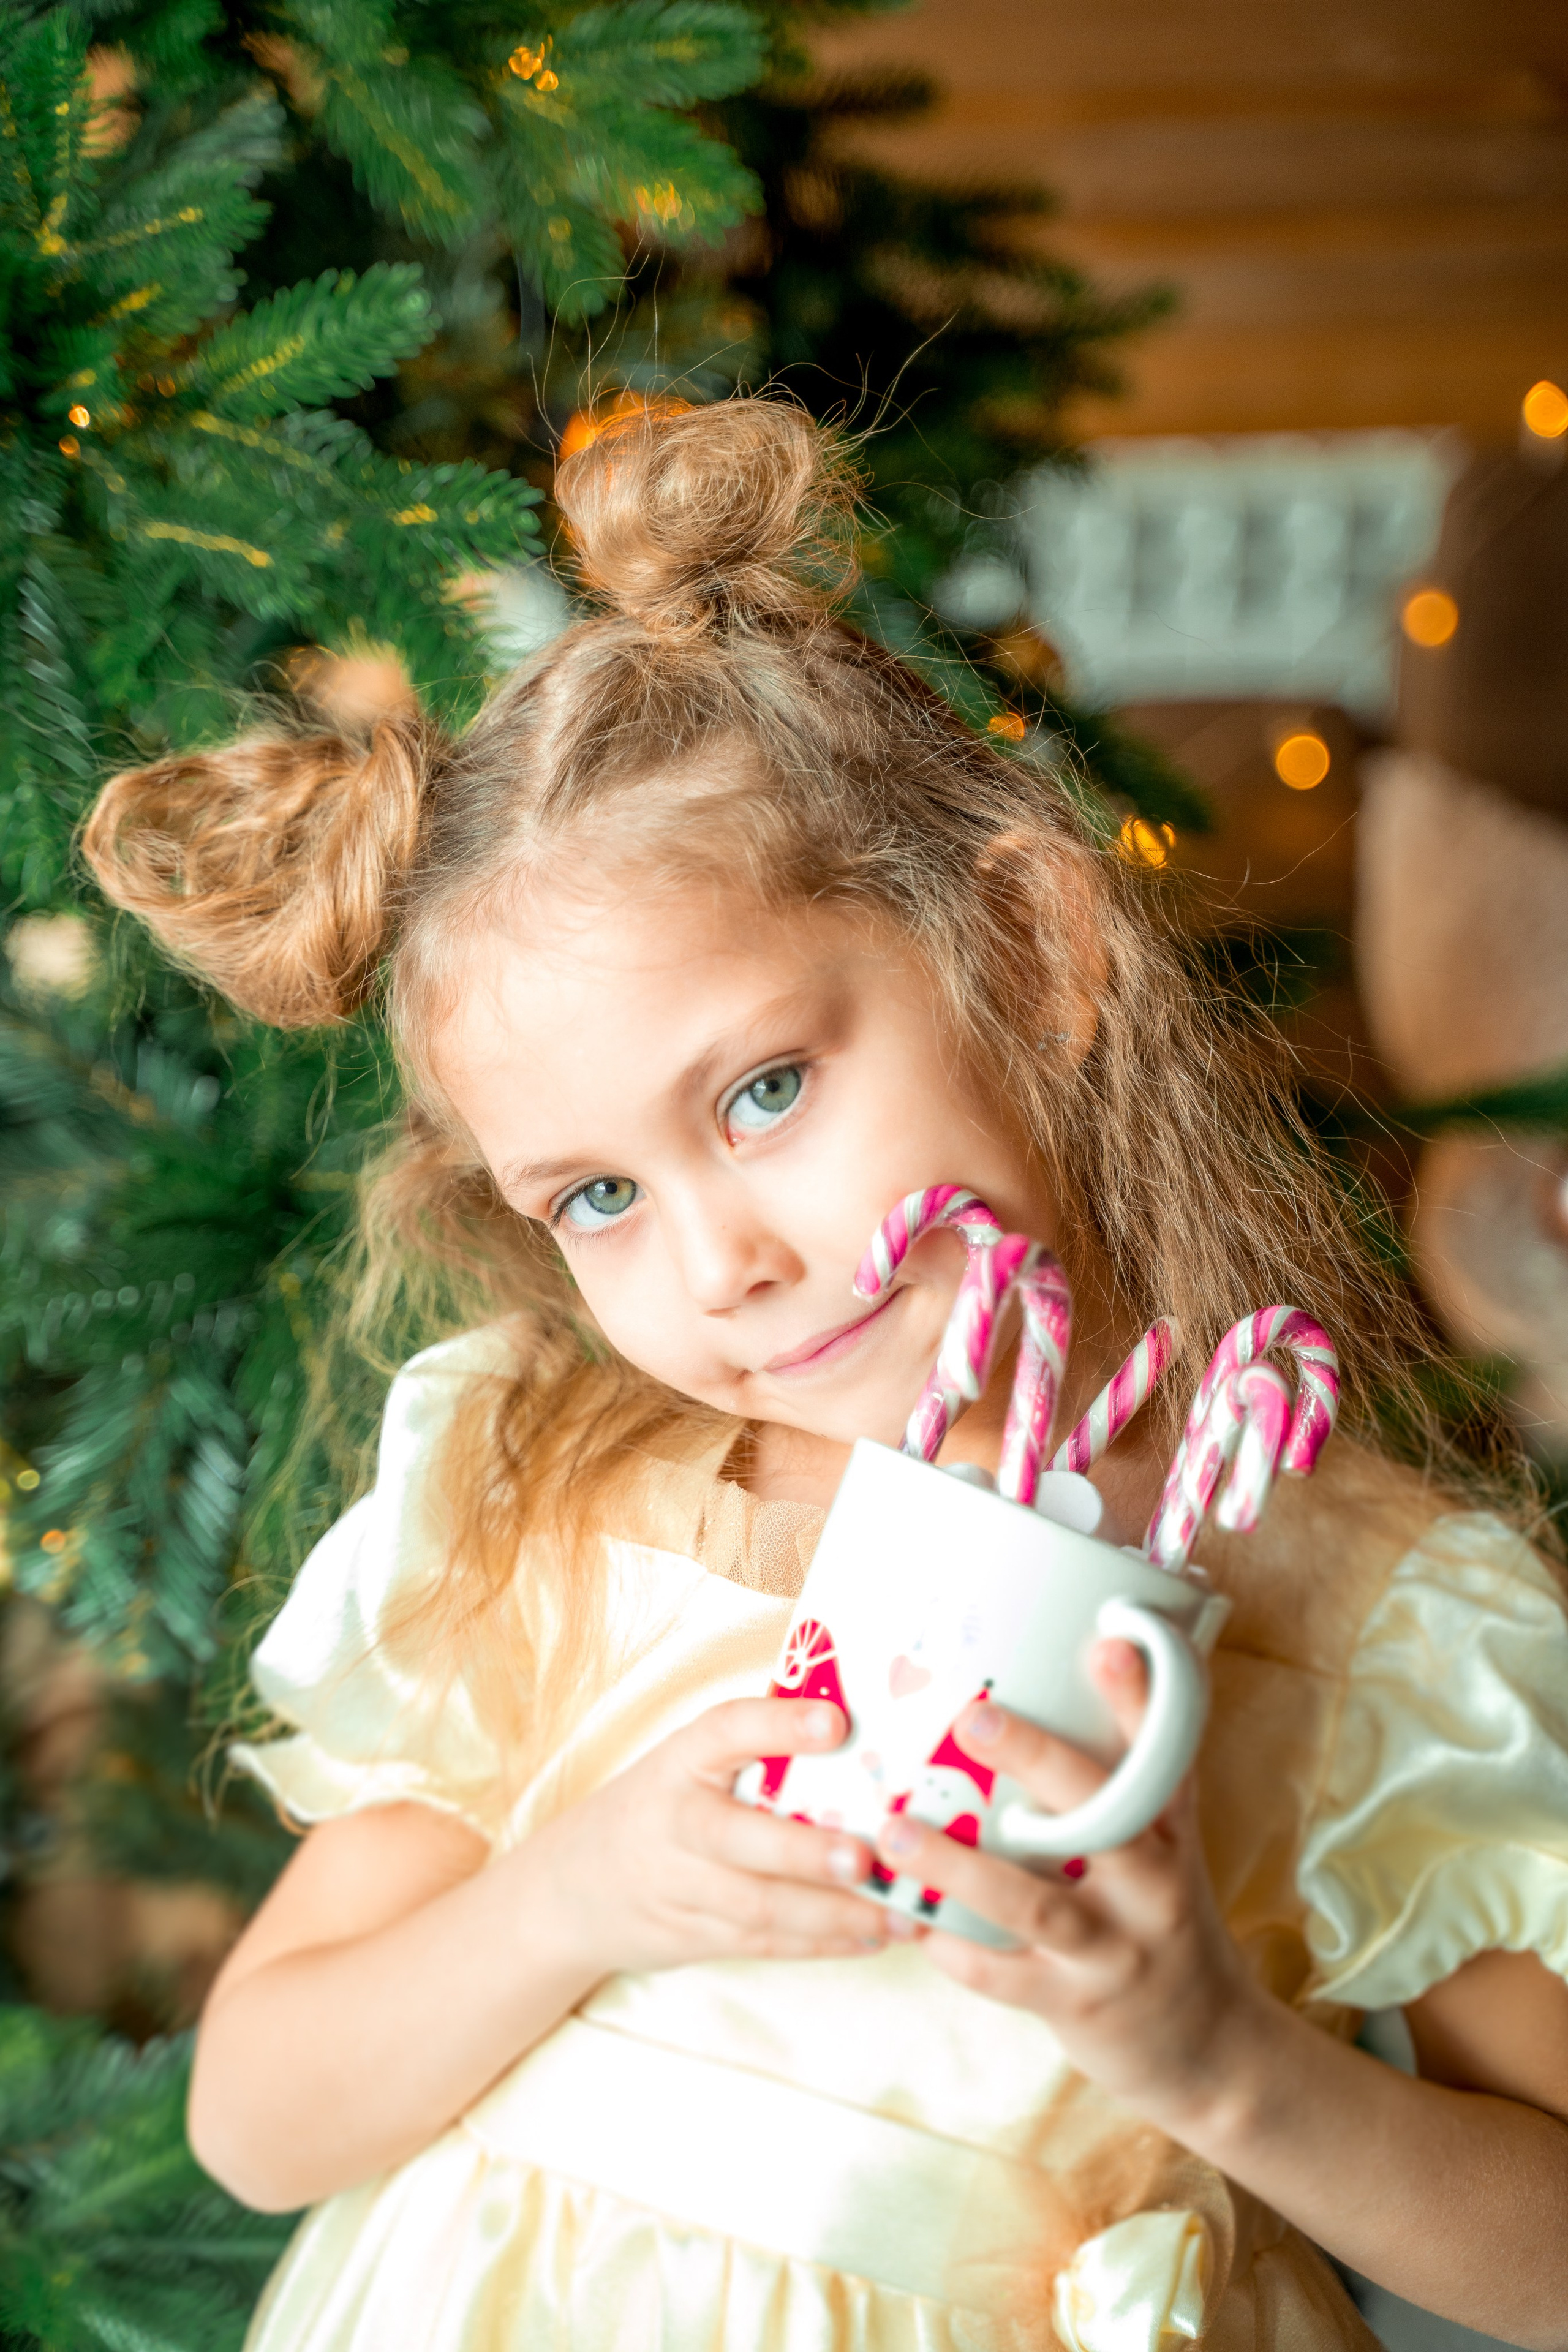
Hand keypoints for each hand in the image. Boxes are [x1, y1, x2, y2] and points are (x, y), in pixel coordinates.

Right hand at [530, 1697, 908, 1981]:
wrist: (572, 1889)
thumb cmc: (661, 1807)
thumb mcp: (688, 1764)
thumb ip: (756, 1750)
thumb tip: (860, 1722)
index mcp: (682, 1759)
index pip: (727, 1730)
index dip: (779, 1725)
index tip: (835, 1722)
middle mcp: (676, 1820)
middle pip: (739, 1839)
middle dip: (804, 1853)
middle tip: (866, 1857)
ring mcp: (679, 1886)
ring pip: (760, 1905)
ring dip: (834, 1914)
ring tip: (899, 1914)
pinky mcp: (692, 1936)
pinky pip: (762, 1943)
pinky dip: (820, 1944)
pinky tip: (871, 1938)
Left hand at [875, 1642, 1263, 2132]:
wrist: (1209, 2046)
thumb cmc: (1158, 1913)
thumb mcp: (1164, 1842)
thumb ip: (1123, 1769)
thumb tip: (1089, 1656)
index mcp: (1171, 1830)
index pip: (1164, 1754)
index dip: (1138, 1699)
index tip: (1107, 1642)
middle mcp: (1155, 1882)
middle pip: (1103, 1816)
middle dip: (1039, 1762)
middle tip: (973, 1716)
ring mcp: (1118, 1948)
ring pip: (1035, 1902)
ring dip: (959, 1867)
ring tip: (892, 1829)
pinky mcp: (1081, 2006)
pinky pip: (1008, 1977)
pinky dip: (956, 1952)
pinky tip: (910, 1922)